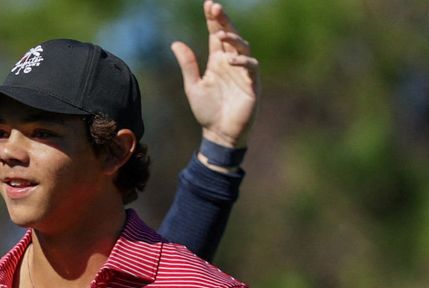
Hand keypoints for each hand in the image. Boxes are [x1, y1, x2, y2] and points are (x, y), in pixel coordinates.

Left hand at [170, 1, 259, 147]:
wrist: (219, 134)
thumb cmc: (206, 112)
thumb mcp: (193, 86)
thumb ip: (188, 65)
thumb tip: (176, 43)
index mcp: (217, 61)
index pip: (216, 35)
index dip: (213, 20)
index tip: (208, 4)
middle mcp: (231, 63)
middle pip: (230, 35)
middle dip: (223, 21)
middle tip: (215, 7)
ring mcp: (243, 72)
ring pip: (243, 47)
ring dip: (233, 38)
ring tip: (220, 35)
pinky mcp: (252, 84)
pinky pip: (251, 67)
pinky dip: (242, 61)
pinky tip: (230, 59)